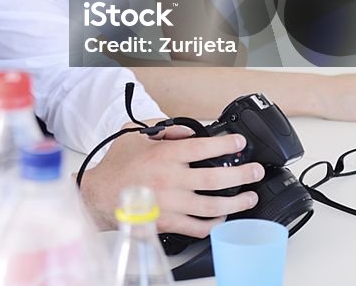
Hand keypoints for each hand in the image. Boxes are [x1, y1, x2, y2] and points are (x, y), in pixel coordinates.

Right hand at [77, 127, 262, 237]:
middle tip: (255, 170)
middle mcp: (171, 180)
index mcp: (164, 156)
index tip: (240, 142)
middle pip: (217, 178)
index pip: (203, 147)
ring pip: (214, 205)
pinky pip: (199, 227)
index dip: (226, 144)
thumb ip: (163, 129)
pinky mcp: (169, 223)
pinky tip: (223, 217)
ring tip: (250, 197)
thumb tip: (188, 132)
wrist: (100, 196)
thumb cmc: (117, 167)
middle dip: (243, 174)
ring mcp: (172, 204)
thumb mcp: (134, 136)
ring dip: (238, 202)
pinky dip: (215, 224)